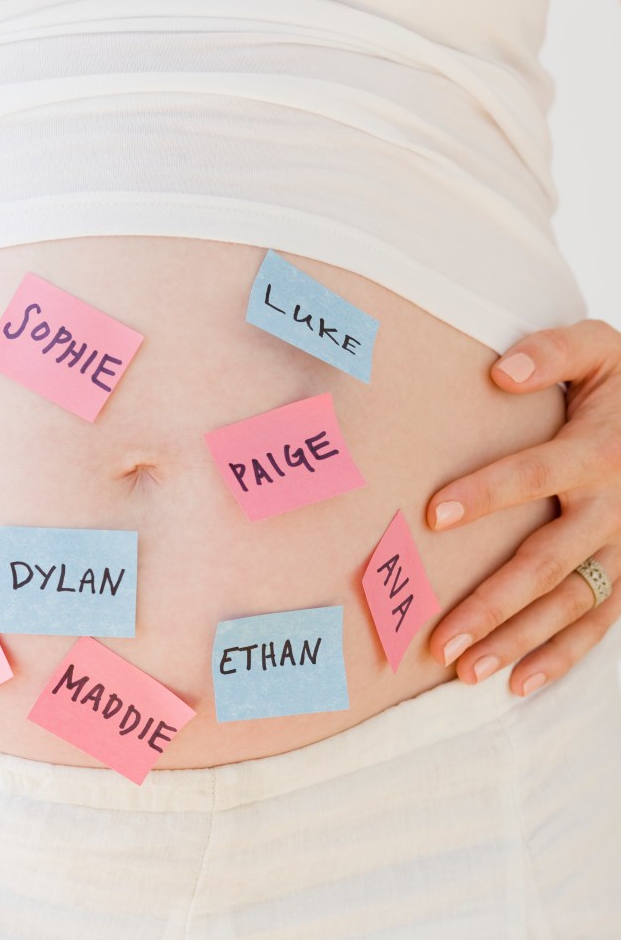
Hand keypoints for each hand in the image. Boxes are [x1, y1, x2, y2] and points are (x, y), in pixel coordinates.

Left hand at [425, 320, 620, 694]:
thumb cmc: (619, 383)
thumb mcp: (600, 350)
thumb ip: (555, 352)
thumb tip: (502, 370)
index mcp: (599, 450)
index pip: (537, 472)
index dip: (488, 491)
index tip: (432, 513)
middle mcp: (615, 506)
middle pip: (548, 560)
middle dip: (494, 602)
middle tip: (439, 637)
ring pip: (570, 604)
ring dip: (518, 641)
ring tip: (463, 671)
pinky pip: (599, 623)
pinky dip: (561, 657)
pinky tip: (517, 684)